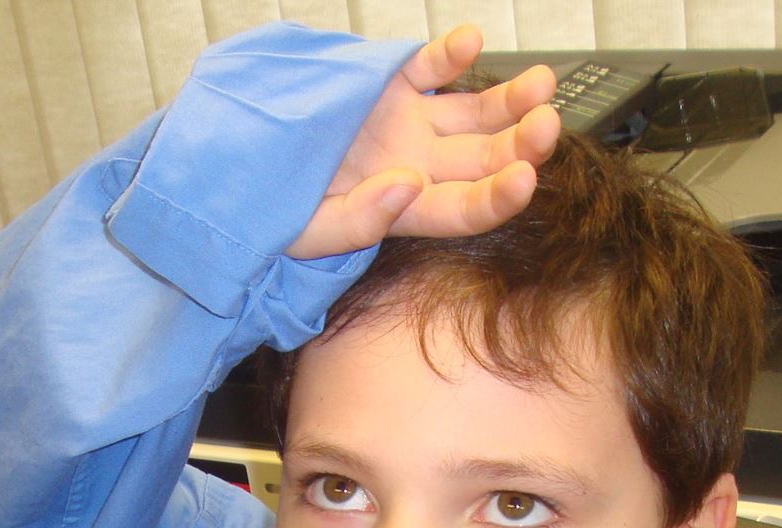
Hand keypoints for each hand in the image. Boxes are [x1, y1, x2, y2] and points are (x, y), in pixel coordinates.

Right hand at [289, 26, 561, 260]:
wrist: (235, 160)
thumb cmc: (268, 208)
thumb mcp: (305, 231)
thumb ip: (358, 221)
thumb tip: (406, 186)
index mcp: (404, 210)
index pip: (464, 210)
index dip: (499, 198)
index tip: (525, 177)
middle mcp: (416, 166)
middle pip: (485, 161)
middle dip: (522, 144)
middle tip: (546, 124)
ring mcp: (408, 124)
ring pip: (474, 115)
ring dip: (511, 101)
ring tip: (541, 84)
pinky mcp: (391, 86)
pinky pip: (430, 68)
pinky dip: (452, 54)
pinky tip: (469, 43)